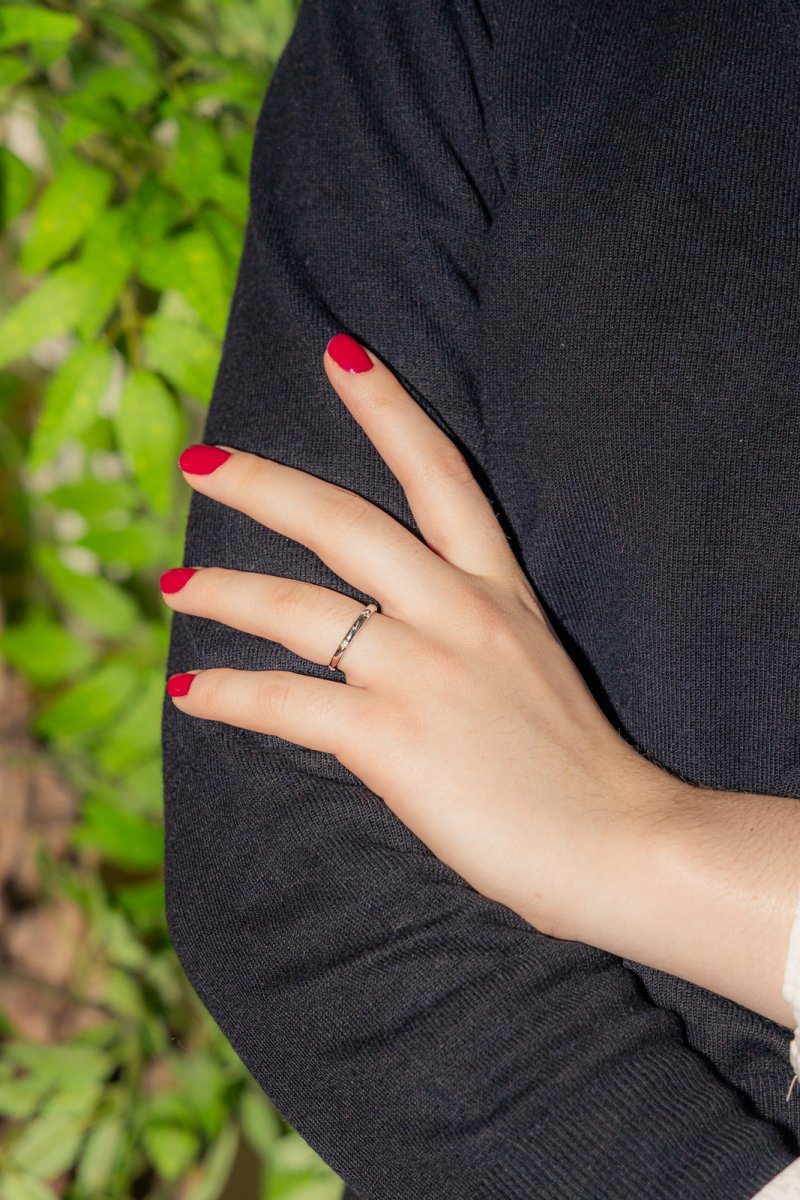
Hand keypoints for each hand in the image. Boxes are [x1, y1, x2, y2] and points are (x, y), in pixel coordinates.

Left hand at [161, 332, 677, 941]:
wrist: (621, 843)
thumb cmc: (576, 767)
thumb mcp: (531, 666)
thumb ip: (468, 635)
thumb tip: (391, 637)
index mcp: (497, 590)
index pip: (440, 474)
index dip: (388, 407)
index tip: (340, 353)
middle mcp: (457, 612)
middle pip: (345, 521)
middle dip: (265, 484)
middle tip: (201, 459)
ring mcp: (423, 671)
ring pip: (299, 607)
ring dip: (225, 591)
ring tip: (174, 583)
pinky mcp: (393, 738)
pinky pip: (287, 702)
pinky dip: (231, 693)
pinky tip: (193, 692)